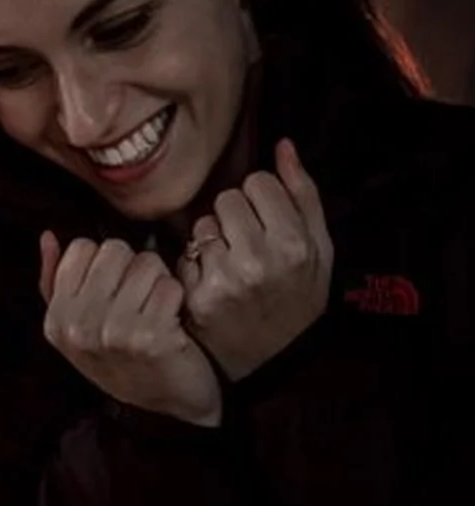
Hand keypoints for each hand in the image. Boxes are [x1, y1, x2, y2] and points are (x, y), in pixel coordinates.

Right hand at [39, 233, 222, 426]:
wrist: (173, 405)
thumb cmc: (128, 359)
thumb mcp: (79, 327)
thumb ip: (57, 281)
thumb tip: (48, 236)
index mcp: (56, 319)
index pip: (81, 248)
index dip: (105, 262)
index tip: (115, 287)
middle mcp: (78, 326)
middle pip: (114, 249)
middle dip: (133, 266)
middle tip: (140, 297)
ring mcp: (113, 332)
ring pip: (146, 262)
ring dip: (159, 280)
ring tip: (157, 308)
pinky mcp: (151, 336)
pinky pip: (169, 285)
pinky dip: (178, 297)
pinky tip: (174, 320)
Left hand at [177, 138, 332, 381]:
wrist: (275, 359)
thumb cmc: (299, 297)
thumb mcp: (320, 249)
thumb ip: (303, 194)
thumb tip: (283, 146)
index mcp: (295, 243)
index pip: (258, 183)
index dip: (261, 200)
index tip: (267, 222)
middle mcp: (258, 259)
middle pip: (226, 199)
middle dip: (235, 216)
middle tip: (248, 244)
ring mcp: (224, 278)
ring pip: (202, 224)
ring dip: (213, 239)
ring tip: (231, 265)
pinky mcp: (196, 295)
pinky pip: (185, 254)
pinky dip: (195, 264)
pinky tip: (213, 282)